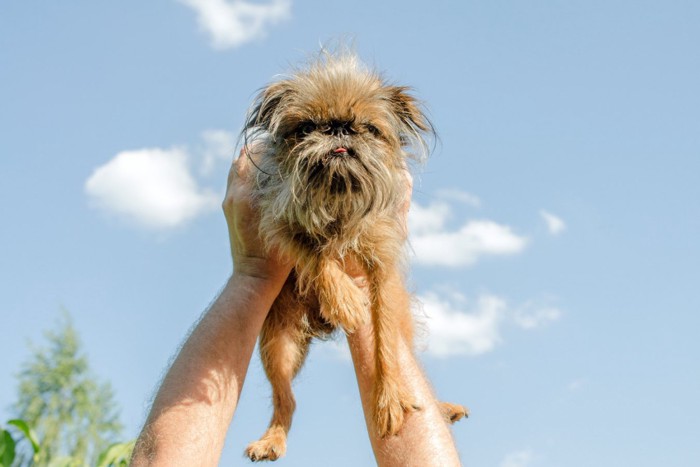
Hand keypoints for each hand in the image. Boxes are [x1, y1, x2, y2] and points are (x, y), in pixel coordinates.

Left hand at [222, 149, 291, 281]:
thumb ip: (293, 198)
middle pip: (247, 157)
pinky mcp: (228, 206)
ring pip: (238, 166)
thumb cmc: (278, 255)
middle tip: (284, 144)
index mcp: (250, 196)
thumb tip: (304, 172)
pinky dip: (247, 170)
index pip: (259, 156)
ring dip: (254, 158)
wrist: (254, 276)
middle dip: (264, 148)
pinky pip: (235, 178)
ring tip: (272, 153)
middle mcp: (236, 195)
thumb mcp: (291, 225)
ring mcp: (229, 200)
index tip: (290, 141)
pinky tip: (262, 171)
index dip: (275, 145)